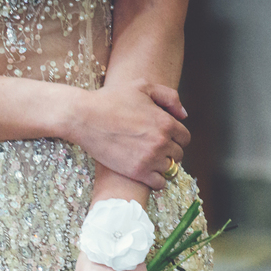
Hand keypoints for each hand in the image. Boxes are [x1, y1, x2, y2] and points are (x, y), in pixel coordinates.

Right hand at [68, 79, 190, 190]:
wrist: (85, 117)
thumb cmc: (111, 99)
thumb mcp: (143, 87)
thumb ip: (169, 97)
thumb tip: (183, 115)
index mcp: (166, 122)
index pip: (185, 138)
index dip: (176, 138)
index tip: (165, 138)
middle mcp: (161, 142)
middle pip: (179, 155)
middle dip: (170, 151)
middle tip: (155, 149)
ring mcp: (150, 159)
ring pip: (170, 169)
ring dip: (162, 166)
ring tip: (150, 160)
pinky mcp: (137, 172)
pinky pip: (159, 184)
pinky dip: (157, 180)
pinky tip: (148, 173)